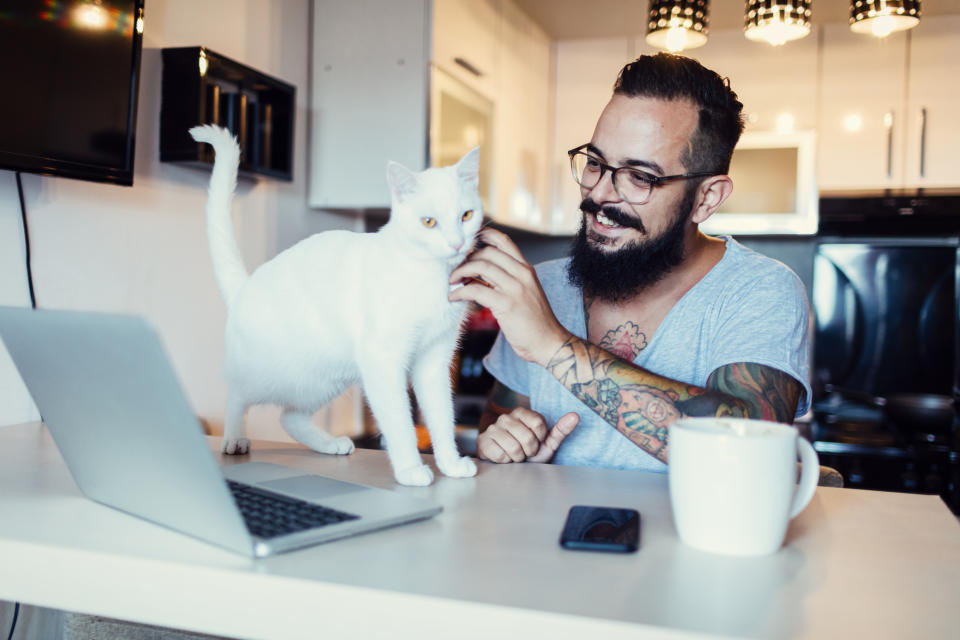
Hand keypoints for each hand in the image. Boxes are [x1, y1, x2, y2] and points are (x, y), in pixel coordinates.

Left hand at [449, 228, 570, 366]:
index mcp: (526, 269)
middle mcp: (522, 274)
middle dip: (467, 258)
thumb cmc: (534, 321)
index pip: (505, 241)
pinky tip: (453, 297)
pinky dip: (460, 292)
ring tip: (452, 281)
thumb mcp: (525, 291)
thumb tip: (477, 272)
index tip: (469, 239)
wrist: (548, 342)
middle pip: (488, 252)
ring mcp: (515, 288)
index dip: (485, 235)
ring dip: (460, 272)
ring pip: (481, 266)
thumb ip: (507, 279)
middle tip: (456, 269)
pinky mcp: (507, 304)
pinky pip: (476, 291)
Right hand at [477, 409, 579, 463]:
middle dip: (529, 451)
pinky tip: (503, 458)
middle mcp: (506, 417)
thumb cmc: (527, 453)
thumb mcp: (546, 443)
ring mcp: (493, 428)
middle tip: (525, 452)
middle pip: (527, 437)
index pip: (538, 424)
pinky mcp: (483, 441)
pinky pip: (501, 454)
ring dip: (517, 458)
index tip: (536, 442)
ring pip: (514, 448)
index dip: (540, 439)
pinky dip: (505, 461)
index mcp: (522, 413)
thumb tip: (576, 416)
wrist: (505, 466)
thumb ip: (560, 430)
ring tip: (514, 456)